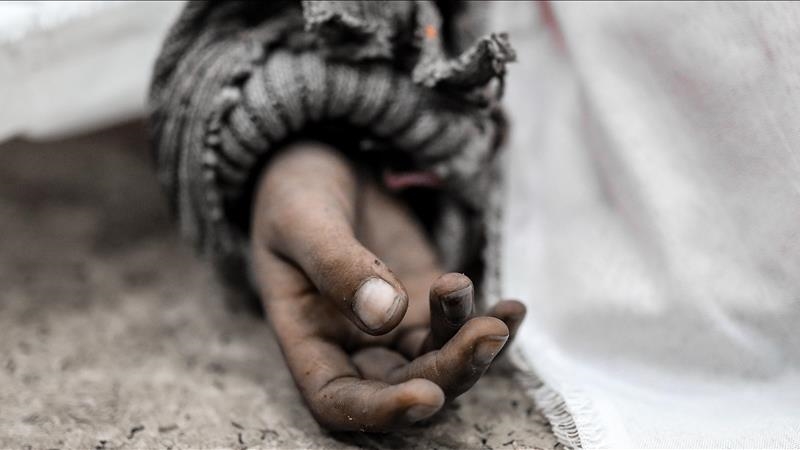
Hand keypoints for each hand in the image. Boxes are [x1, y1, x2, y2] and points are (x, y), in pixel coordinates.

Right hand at [250, 142, 525, 430]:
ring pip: (441, 363)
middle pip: (404, 387)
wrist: (327, 159)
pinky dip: (493, 325)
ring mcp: (395, 327)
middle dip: (449, 372)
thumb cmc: (296, 191)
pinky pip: (463, 329)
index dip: (380, 412)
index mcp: (306, 339)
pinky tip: (513, 307)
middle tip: (485, 334)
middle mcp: (352, 345)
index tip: (426, 395)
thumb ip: (337, 265)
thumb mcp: (301, 219)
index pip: (338, 401)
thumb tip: (386, 315)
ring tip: (498, 312)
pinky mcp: (427, 302)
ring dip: (474, 347)